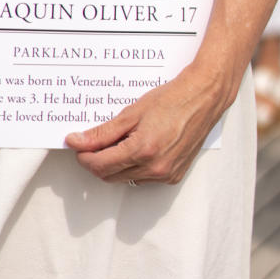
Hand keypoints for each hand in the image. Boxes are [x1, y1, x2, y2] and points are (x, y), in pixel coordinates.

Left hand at [64, 66, 228, 185]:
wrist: (203, 99)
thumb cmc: (170, 100)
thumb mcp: (131, 113)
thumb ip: (102, 132)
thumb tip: (77, 141)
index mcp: (142, 151)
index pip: (99, 165)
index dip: (83, 156)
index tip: (76, 143)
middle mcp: (155, 168)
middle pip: (110, 176)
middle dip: (96, 161)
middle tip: (92, 143)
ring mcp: (166, 175)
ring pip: (125, 179)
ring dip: (114, 166)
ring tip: (117, 141)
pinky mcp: (174, 176)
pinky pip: (143, 179)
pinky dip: (133, 167)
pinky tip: (135, 148)